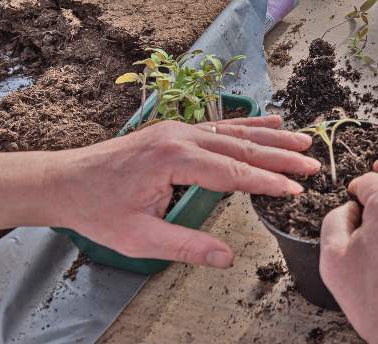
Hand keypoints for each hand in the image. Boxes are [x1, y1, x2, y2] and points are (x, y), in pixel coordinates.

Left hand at [0, 116, 317, 268]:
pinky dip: (249, 124)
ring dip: (272, 136)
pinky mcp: (176, 130)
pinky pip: (220, 125)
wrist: (64, 180)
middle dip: (281, 156)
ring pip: (235, 131)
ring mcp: (179, 129)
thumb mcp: (138, 237)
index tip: (295, 189)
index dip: (267, 181)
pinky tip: (270, 120)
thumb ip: (185, 246)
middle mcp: (181, 137)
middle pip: (241, 146)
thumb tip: (227, 257)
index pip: (232, 172)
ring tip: (303, 140)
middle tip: (313, 164)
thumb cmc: (98, 209)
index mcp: (173, 160)